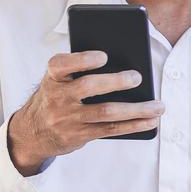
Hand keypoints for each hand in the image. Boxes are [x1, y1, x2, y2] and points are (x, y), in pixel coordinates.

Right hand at [6, 50, 165, 175]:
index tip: (104, 56)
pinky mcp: (79, 135)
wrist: (32, 132)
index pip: (62, 65)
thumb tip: (123, 63)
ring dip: (136, 109)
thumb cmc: (55, 97)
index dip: (83, 60)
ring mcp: (68, 119)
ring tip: (158, 105)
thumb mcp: (57, 80)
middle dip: (116, 81)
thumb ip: (79, 70)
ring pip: (106, 112)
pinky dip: (134, 125)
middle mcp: (57, 98)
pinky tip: (150, 120)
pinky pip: (111, 129)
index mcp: (52, 77)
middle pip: (88, 87)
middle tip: (137, 77)